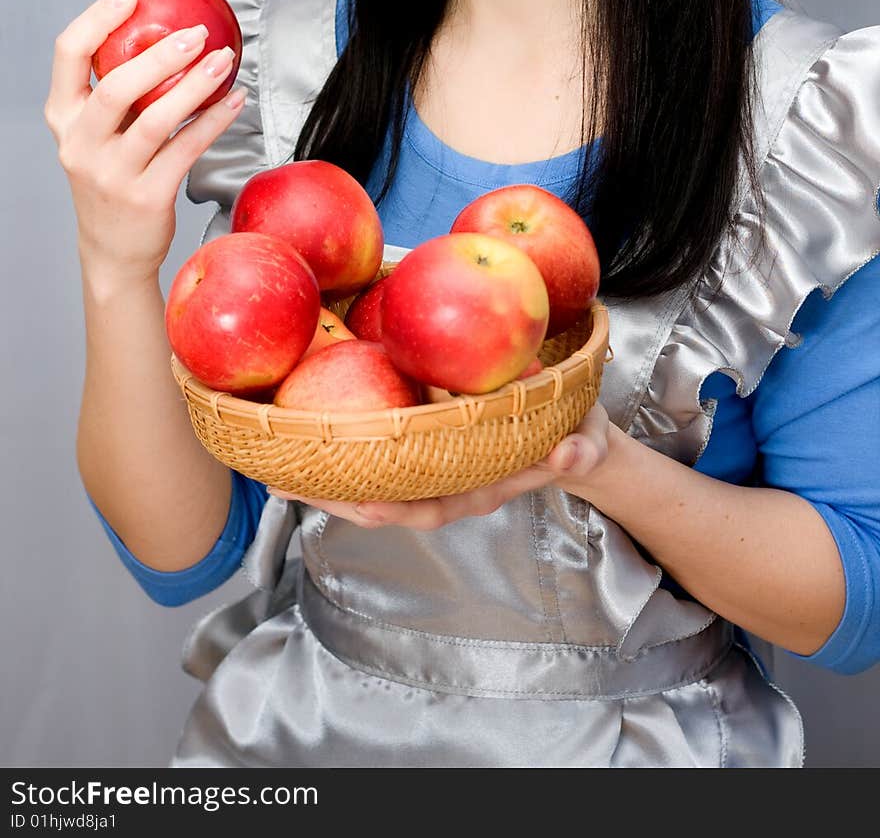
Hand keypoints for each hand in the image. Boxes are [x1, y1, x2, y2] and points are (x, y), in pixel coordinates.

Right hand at [43, 0, 243, 285]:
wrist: (112, 251)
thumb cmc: (112, 178)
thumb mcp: (97, 135)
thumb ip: (118, 93)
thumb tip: (165, 33)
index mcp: (62, 118)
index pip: (68, 54)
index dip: (98, 18)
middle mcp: (80, 144)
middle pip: (115, 87)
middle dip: (159, 55)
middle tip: (197, 33)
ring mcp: (111, 173)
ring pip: (156, 119)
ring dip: (196, 85)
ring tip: (225, 61)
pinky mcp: (146, 196)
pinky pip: (186, 149)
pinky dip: (214, 121)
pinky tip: (234, 102)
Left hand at [267, 401, 610, 528]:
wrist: (570, 436)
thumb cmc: (574, 436)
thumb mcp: (585, 439)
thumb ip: (579, 449)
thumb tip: (570, 455)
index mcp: (479, 486)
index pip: (431, 506)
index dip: (394, 507)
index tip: (362, 504)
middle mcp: (446, 482)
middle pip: (384, 499)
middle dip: (335, 497)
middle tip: (286, 485)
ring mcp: (431, 465)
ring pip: (371, 479)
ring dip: (325, 475)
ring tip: (275, 465)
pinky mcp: (421, 441)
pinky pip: (376, 449)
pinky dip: (342, 443)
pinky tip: (307, 426)